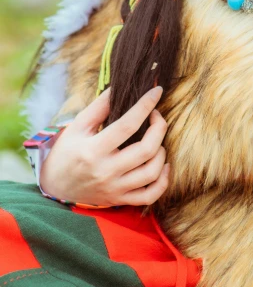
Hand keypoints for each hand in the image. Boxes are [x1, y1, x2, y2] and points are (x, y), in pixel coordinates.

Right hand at [40, 86, 169, 206]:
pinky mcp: (119, 200)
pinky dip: (163, 181)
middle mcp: (106, 172)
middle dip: (159, 127)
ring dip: (162, 151)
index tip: (157, 91)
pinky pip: (150, 196)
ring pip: (152, 172)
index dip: (146, 105)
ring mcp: (114, 189)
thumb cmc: (67, 152)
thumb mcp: (78, 126)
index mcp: (93, 150)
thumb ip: (100, 106)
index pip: (128, 125)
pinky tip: (163, 165)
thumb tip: (120, 86)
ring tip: (156, 139)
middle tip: (156, 116)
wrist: (54, 187)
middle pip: (146, 150)